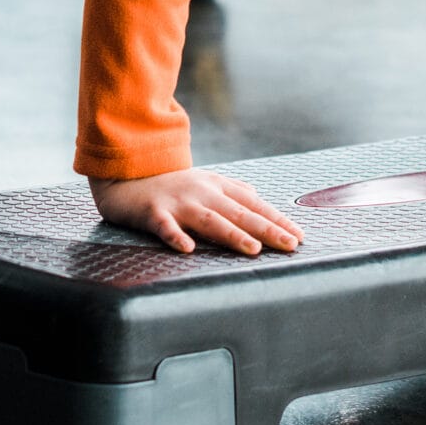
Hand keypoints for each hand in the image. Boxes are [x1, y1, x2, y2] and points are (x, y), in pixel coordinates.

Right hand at [90, 168, 302, 256]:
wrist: (126, 175)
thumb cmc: (170, 184)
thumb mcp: (205, 182)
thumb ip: (231, 190)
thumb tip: (258, 197)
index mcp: (217, 188)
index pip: (253, 205)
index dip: (277, 220)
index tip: (299, 236)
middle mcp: (202, 193)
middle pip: (239, 213)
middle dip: (267, 229)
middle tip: (290, 244)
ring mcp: (178, 202)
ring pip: (209, 220)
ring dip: (232, 234)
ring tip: (253, 249)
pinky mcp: (152, 213)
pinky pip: (165, 226)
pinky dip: (175, 236)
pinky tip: (187, 249)